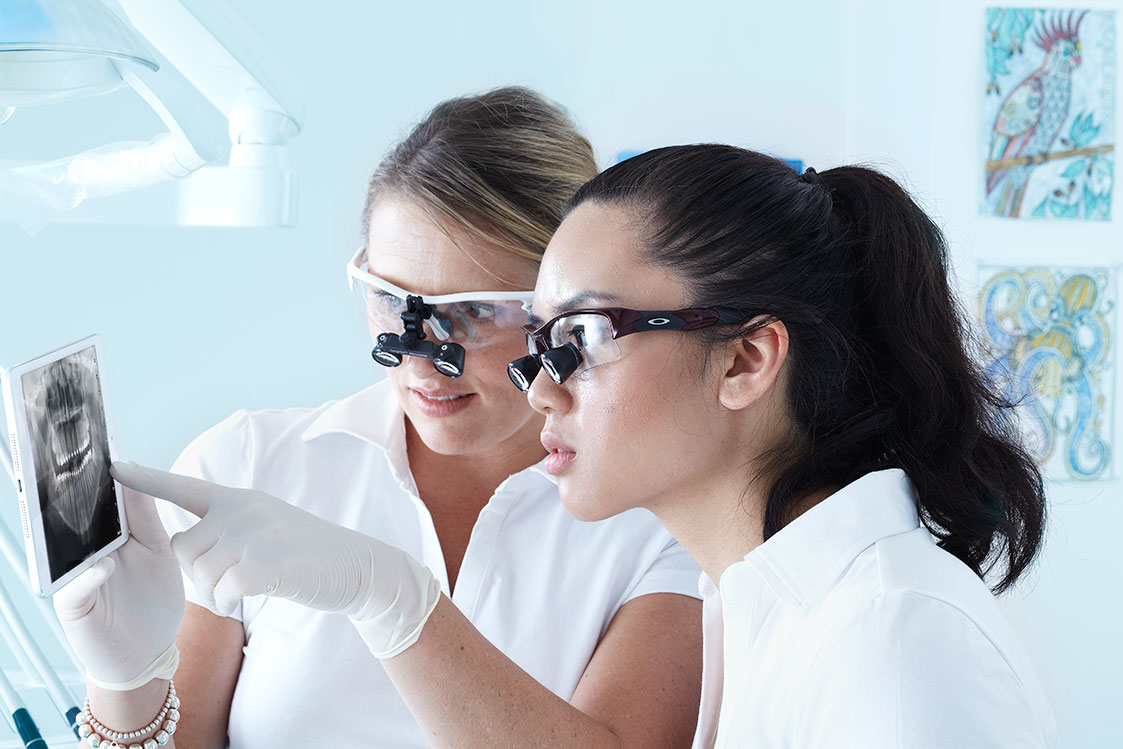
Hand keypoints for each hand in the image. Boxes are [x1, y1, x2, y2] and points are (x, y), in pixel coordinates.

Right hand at [52, 482, 184, 685]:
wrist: (149, 651)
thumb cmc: (154, 599)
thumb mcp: (158, 553)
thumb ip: (146, 519)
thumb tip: (134, 477)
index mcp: (110, 538)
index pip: (102, 505)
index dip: (104, 481)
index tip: (107, 450)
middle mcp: (87, 554)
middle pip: (78, 522)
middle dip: (80, 498)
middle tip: (86, 469)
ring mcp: (77, 579)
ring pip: (67, 551)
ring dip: (78, 534)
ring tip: (91, 513)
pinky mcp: (73, 607)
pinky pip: (74, 589)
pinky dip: (88, 578)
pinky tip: (104, 567)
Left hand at [110, 462, 440, 657]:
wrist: (359, 567)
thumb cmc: (309, 556)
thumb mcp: (268, 527)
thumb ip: (229, 530)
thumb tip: (187, 551)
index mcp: (238, 499)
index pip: (183, 488)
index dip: (147, 480)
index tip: (114, 467)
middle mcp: (241, 511)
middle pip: (183, 553)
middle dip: (201, 576)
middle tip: (239, 579)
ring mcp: (252, 534)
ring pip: (200, 576)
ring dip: (219, 592)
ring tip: (255, 583)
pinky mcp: (263, 563)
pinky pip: (222, 592)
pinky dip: (235, 601)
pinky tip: (262, 591)